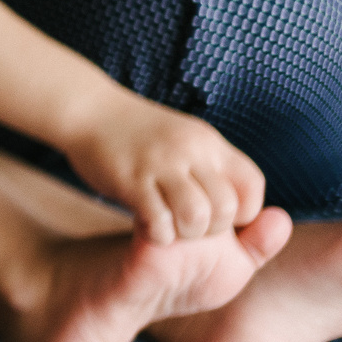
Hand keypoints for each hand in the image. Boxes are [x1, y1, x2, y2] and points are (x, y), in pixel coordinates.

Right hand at [61, 95, 264, 244]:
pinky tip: (148, 226)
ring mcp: (159, 164)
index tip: (220, 216)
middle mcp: (189, 151)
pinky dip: (159, 233)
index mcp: (208, 142)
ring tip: (172, 227)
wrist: (89, 108)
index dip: (245, 211)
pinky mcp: (130, 179)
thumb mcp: (184, 137)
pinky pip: (158, 220)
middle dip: (214, 229)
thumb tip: (235, 200)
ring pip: (197, 216)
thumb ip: (210, 164)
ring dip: (187, 233)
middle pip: (226, 206)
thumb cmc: (138, 132)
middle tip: (192, 225)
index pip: (252, 185)